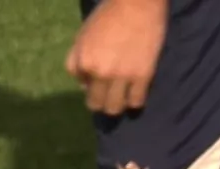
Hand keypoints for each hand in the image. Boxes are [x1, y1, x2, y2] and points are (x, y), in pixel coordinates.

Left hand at [65, 0, 166, 116]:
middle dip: (101, 103)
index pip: (83, 89)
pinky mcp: (143, 77)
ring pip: (116, 108)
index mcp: (85, 62)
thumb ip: (76, 60)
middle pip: (98, 105)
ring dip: (117, 105)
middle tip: (108, 96)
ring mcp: (123, 77)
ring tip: (122, 97)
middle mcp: (101, 73)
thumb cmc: (107, 17)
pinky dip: (135, 101)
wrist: (136, 7)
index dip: (90, 87)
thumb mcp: (82, 36)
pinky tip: (135, 93)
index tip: (98, 82)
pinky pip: (137, 102)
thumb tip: (83, 83)